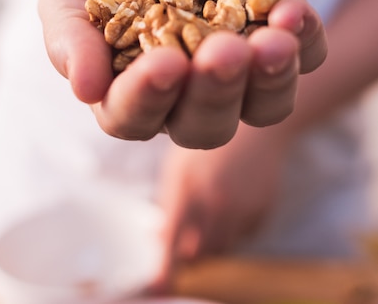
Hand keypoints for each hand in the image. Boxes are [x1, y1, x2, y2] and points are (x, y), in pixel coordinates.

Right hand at [38, 0, 326, 148]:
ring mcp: (240, 74)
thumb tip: (83, 87)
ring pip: (266, 104)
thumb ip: (69, 34)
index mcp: (132, 94)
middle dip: (217, 91)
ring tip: (273, 41)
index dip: (147, 98)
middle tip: (223, 52)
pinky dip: (305, 40)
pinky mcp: (277, 38)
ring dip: (272, 79)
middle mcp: (189, 97)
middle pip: (208, 124)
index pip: (135, 116)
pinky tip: (292, 11)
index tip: (162, 63)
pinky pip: (305, 56)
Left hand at [157, 122, 284, 280]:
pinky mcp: (261, 211)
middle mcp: (214, 200)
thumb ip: (170, 201)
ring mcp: (241, 207)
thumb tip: (158, 237)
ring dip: (209, 243)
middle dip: (186, 253)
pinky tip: (232, 200)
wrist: (254, 129)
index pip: (171, 236)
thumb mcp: (180, 166)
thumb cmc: (208, 147)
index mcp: (187, 186)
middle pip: (197, 251)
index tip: (157, 288)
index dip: (164, 267)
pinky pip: (242, 236)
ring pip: (220, 247)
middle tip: (182, 239)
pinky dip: (233, 229)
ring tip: (209, 211)